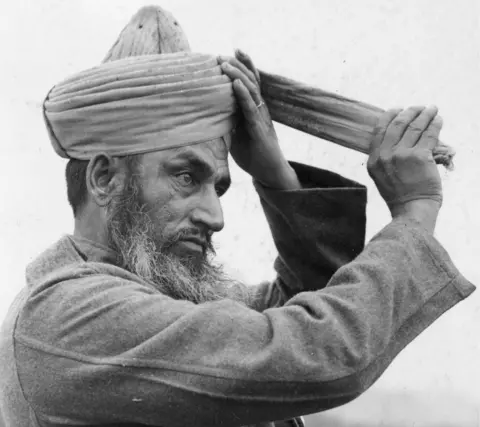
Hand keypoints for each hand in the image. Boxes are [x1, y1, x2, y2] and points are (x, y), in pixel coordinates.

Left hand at [218, 50, 299, 189]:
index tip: (228, 54)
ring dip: (237, 75)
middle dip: (237, 66)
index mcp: (254, 110)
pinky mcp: (260, 129)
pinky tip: (235, 84)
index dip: (241, 68)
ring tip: (225, 64)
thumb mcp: (237, 136)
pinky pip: (251, 108)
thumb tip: (210, 117)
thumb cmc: (253, 155)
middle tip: (221, 55)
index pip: (249, 84)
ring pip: (251, 91)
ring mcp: (261, 118)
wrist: (269, 173)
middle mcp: (260, 110)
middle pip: (250, 82)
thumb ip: (228, 124)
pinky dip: (243, 95)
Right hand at [367, 106, 443, 233]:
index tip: (398, 109)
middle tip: (419, 108)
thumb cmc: (400, 196)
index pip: (380, 130)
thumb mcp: (381, 177)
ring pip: (415, 126)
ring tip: (432, 109)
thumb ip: (384, 160)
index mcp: (373, 160)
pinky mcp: (419, 156)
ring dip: (425, 114)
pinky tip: (438, 120)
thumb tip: (396, 140)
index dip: (390, 116)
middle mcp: (385, 156)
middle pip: (398, 124)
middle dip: (410, 112)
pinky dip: (435, 124)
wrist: (411, 210)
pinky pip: (429, 134)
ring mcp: (402, 155)